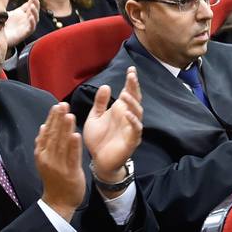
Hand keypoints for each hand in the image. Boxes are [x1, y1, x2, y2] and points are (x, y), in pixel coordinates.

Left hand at [1, 0, 38, 52]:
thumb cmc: (0, 24)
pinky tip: (30, 17)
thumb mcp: (3, 11)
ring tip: (33, 6)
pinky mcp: (24, 34)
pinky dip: (32, 23)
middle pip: (34, 11)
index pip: (30, 6)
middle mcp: (25, 20)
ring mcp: (25, 27)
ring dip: (35, 12)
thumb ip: (4, 2)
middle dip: (36, 4)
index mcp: (21, 14)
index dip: (33, 0)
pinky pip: (31, 28)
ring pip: (35, 19)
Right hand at [33, 102, 84, 220]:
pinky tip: (76, 134)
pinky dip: (74, 146)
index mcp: (42, 154)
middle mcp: (48, 158)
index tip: (57, 105)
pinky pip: (72, 157)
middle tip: (63, 104)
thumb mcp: (45, 161)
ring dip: (65, 128)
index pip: (47, 133)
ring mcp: (58, 165)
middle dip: (58, 119)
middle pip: (53, 135)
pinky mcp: (70, 172)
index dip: (52, 118)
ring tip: (69, 114)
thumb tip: (43, 127)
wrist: (59, 202)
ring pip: (62, 144)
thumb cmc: (55, 180)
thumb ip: (44, 144)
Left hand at [83, 67, 142, 187]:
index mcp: (120, 110)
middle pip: (135, 99)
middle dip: (134, 87)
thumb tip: (105, 85)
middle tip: (131, 76)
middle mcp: (128, 117)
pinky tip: (127, 114)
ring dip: (133, 103)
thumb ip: (100, 103)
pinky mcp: (131, 140)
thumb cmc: (98, 140)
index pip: (128, 92)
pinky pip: (135, 129)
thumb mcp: (95, 117)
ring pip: (137, 112)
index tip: (131, 69)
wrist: (99, 161)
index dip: (131, 81)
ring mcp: (131, 128)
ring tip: (126, 95)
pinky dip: (133, 121)